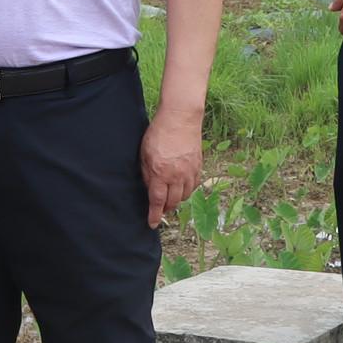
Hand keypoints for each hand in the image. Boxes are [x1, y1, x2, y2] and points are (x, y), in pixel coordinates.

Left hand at [141, 105, 203, 226]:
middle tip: (160, 209)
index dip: (154, 215)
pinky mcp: (198, 166)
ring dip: (177, 200)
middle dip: (166, 209)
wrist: (180, 118)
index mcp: (160, 173)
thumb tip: (150, 189)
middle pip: (173, 202)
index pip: (157, 201)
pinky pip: (194, 185)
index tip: (152, 224)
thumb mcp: (144, 154)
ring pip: (185, 196)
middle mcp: (177, 176)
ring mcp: (190, 172)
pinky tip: (181, 188)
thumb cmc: (159, 133)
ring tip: (170, 199)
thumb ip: (147, 173)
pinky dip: (187, 190)